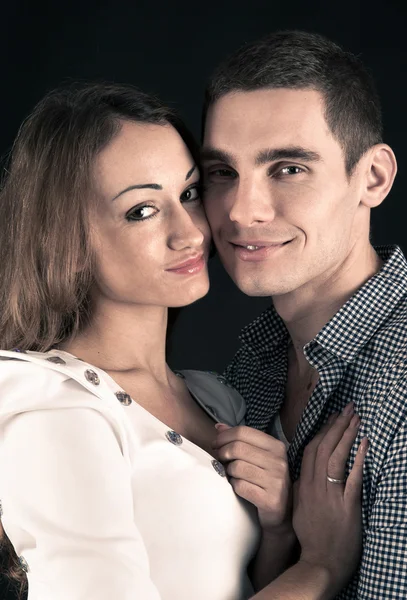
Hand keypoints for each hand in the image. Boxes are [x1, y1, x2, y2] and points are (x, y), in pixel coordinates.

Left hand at [213, 424, 291, 531]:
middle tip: (220, 460)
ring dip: (228, 472)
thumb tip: (218, 426)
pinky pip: (240, 486)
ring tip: (232, 475)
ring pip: (237, 467)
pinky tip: (239, 488)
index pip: (243, 432)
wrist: (281, 513)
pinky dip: (234, 487)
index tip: (216, 444)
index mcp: (276, 446)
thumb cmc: (265, 480)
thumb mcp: (257, 456)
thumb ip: (240, 440)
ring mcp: (276, 481)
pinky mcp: (270, 500)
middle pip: (238, 448)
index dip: (224, 437)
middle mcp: (279, 462)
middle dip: (222, 453)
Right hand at [293, 402, 367, 593]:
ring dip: (346, 435)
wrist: (319, 563)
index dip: (323, 430)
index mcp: (304, 485)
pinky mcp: (346, 506)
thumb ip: (302, 488)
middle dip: (336, 425)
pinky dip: (358, 459)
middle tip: (348, 408)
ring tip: (356, 418)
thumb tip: (304, 472)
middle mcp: (315, 486)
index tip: (332, 416)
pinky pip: (352, 478)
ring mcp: (330, 495)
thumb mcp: (300, 508)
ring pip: (335, 457)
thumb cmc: (311, 538)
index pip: (311, 450)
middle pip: (323, 447)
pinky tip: (364, 444)